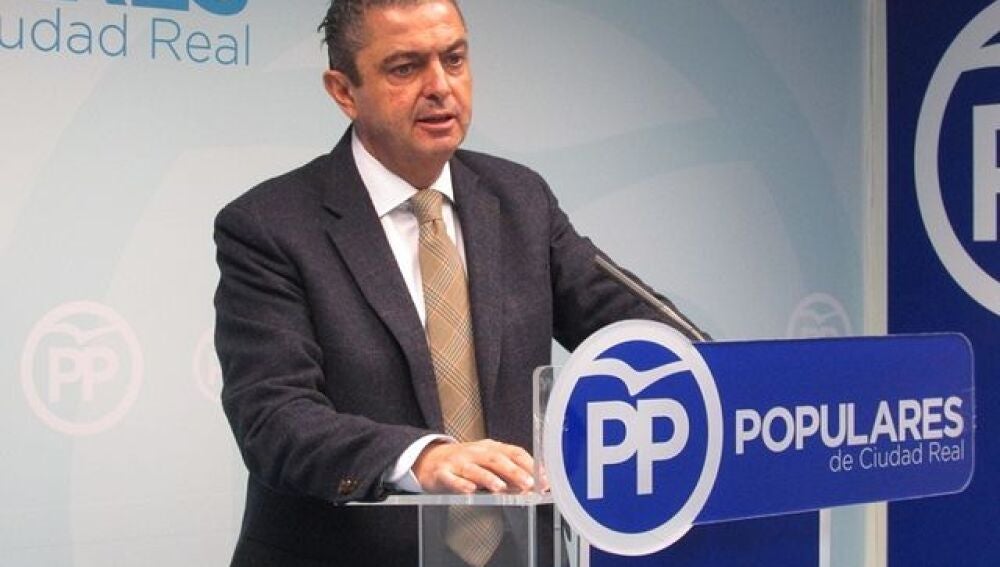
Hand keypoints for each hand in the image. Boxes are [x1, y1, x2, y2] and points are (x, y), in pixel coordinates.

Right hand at [413, 439, 536, 493]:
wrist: (430, 460)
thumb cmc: (465, 463)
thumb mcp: (488, 463)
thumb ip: (508, 474)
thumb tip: (532, 487)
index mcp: (490, 448)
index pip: (513, 452)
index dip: (529, 465)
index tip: (543, 478)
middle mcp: (475, 452)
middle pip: (496, 459)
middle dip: (514, 471)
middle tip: (528, 484)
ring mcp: (458, 462)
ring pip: (474, 468)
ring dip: (488, 477)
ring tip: (501, 488)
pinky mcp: (442, 473)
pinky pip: (451, 479)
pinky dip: (460, 484)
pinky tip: (469, 491)